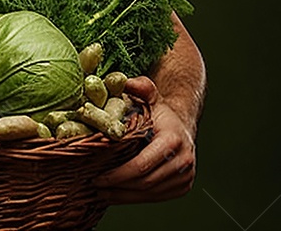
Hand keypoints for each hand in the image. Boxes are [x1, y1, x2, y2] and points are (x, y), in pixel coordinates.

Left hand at [91, 76, 195, 203]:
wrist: (181, 124)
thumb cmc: (158, 112)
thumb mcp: (149, 96)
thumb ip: (139, 87)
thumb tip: (124, 82)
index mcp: (173, 139)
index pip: (142, 165)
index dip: (118, 174)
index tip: (97, 176)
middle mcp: (183, 160)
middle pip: (145, 182)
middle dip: (117, 187)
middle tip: (94, 186)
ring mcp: (185, 175)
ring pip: (150, 193)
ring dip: (124, 196)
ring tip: (101, 193)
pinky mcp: (183, 185)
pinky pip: (156, 197)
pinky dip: (135, 198)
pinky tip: (117, 194)